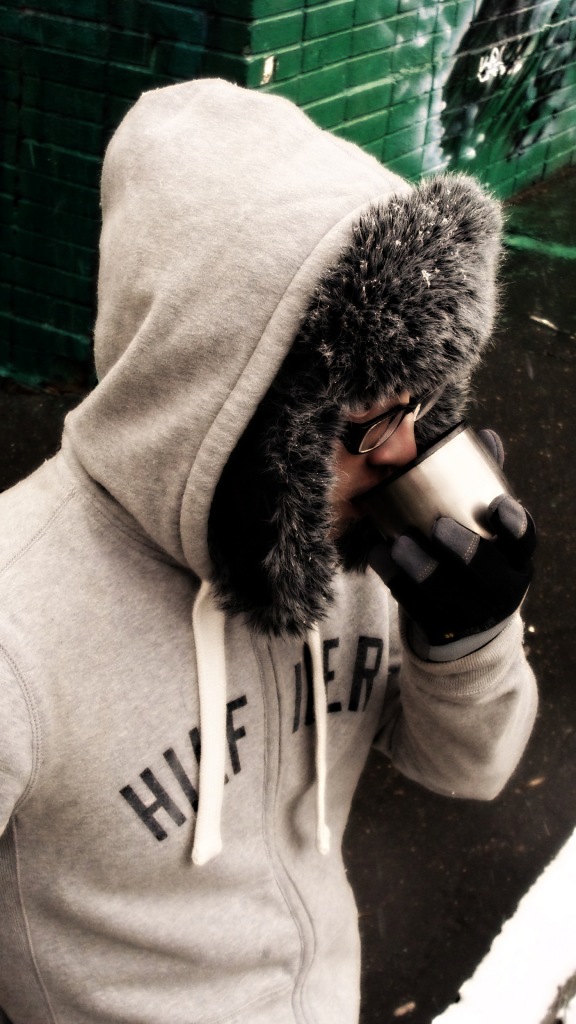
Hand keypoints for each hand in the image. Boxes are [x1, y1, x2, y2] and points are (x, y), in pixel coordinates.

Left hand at [369, 431, 535, 647]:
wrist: (465, 613)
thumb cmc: (474, 551)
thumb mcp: (483, 523)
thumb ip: (482, 482)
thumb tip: (487, 436)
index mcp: (517, 558)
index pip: (524, 542)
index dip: (514, 526)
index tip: (496, 505)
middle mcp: (502, 589)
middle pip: (490, 576)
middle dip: (466, 551)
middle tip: (437, 527)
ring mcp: (472, 615)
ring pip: (451, 598)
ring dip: (424, 571)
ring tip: (399, 545)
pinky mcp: (442, 628)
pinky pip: (418, 610)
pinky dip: (397, 583)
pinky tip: (379, 557)